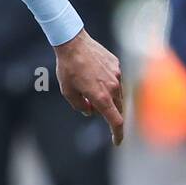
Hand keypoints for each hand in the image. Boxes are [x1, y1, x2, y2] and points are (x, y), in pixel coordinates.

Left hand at [54, 28, 123, 144]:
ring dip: (107, 98)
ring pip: (117, 94)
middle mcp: (113, 87)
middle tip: (90, 106)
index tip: (116, 142)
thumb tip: (90, 111)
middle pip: (117, 109)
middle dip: (107, 113)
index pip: (116, 121)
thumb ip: (80, 105)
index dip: (117, 134)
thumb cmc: (68, 68)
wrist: (73, 42)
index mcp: (101, 97)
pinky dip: (107, 84)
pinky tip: (93, 75)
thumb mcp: (67, 92)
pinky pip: (115, 80)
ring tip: (88, 87)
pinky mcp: (117, 65)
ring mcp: (117, 75)